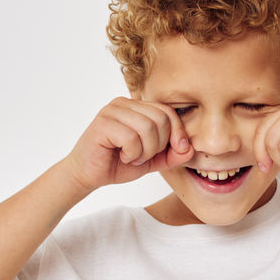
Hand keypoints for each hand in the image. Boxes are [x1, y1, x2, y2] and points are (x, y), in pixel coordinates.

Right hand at [63, 97, 194, 191]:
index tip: (177, 150)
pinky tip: (122, 156)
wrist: (88, 175)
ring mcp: (112, 111)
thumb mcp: (153, 160)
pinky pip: (131, 138)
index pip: (168, 112)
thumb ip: (172, 154)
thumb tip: (190, 149)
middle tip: (143, 156)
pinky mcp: (102, 123)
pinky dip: (132, 154)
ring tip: (132, 157)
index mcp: (137, 107)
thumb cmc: (118, 163)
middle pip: (161, 119)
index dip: (178, 132)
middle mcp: (124, 104)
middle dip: (159, 145)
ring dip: (145, 151)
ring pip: (148, 128)